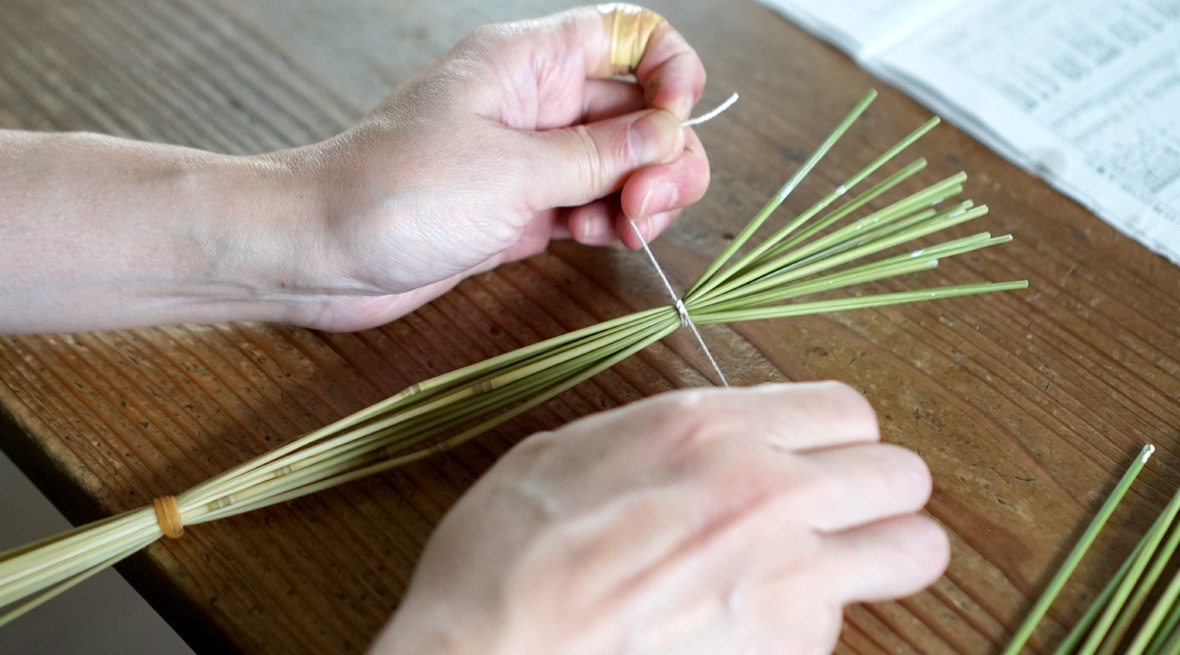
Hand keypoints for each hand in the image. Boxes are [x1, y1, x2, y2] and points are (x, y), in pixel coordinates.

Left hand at [0, 5, 706, 332]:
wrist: (319, 253)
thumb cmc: (393, 193)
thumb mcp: (513, 170)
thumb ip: (600, 155)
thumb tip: (670, 136)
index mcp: (527, 63)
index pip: (626, 35)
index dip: (668, 70)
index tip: (675, 120)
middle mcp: (534, 104)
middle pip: (636, 108)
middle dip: (661, 153)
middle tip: (648, 203)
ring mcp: (529, 159)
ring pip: (619, 164)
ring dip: (641, 195)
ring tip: (625, 230)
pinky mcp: (521, 209)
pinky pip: (589, 205)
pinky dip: (608, 223)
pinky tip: (598, 240)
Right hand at [370, 382, 948, 654]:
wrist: (490, 654)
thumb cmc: (508, 556)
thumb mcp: (569, 452)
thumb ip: (661, 439)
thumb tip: (703, 441)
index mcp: (709, 429)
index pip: (846, 410)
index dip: (837, 436)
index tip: (818, 456)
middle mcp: (766, 491)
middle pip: (903, 476)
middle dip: (879, 492)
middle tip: (840, 510)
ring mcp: (787, 576)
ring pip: (913, 552)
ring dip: (877, 557)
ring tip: (824, 567)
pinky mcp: (785, 650)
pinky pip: (840, 627)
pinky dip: (809, 624)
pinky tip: (749, 624)